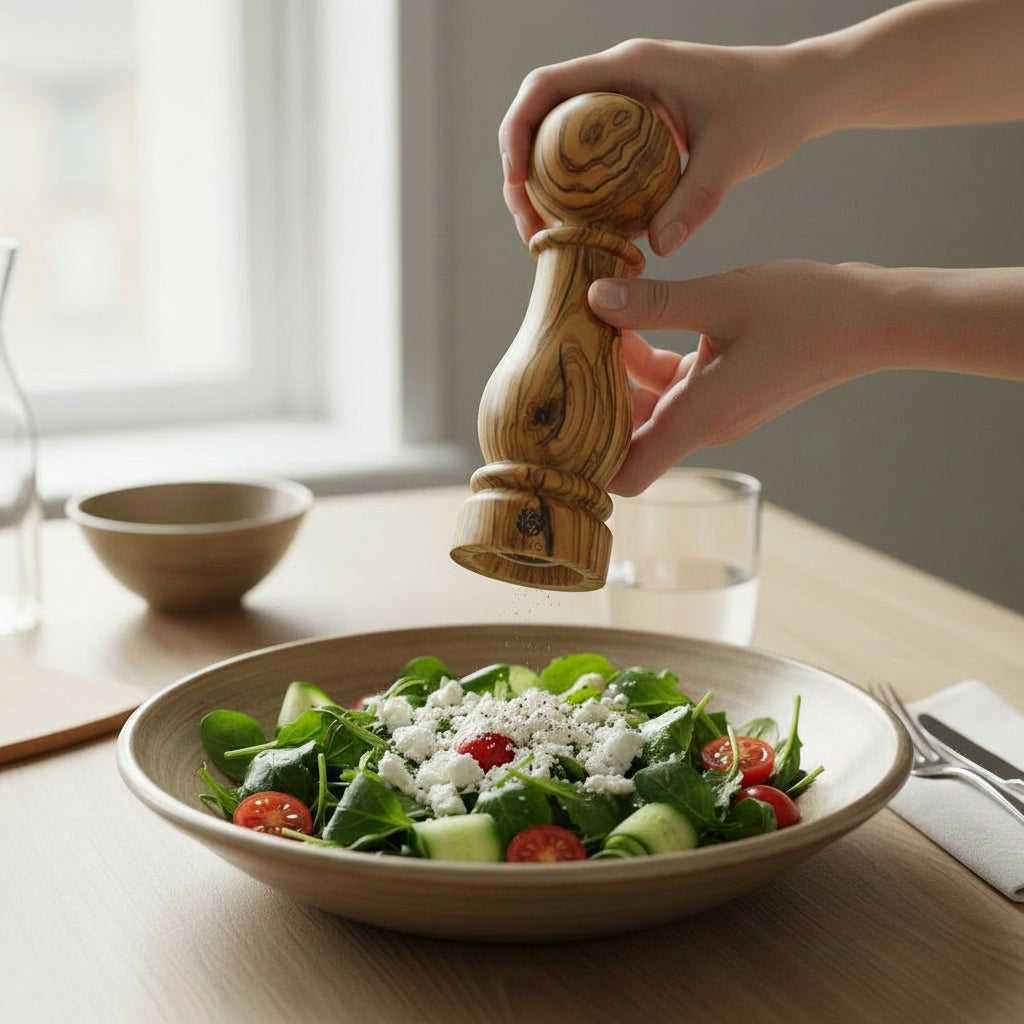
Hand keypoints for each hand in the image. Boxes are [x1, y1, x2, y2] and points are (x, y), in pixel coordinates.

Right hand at [499, 38, 823, 253]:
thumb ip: (695, 199)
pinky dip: (578, 193)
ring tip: (549, 239)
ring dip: (545, 189)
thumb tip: (656, 248)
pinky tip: (587, 232)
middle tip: (530, 231)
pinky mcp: (639, 127)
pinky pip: (591, 157)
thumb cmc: (772, 106)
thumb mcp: (733, 156)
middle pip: (541, 121)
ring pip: (562, 143)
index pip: (544, 89)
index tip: (515, 185)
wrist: (804, 91)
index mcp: (631, 68)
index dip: (515, 134)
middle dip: (522, 175)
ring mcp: (627, 103)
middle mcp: (620, 80)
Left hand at [588, 261, 886, 494]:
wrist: (872, 319)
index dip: (588, 465)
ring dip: (618, 373)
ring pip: (645, 407)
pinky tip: (632, 316)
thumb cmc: (807, 311)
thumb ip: (655, 303)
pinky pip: (669, 387)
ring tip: (594, 320)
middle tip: (565, 351)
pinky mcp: (722, 390)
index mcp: (699, 417)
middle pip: (625, 438)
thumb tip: (593, 297)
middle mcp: (702, 425)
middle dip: (592, 401)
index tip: (560, 424)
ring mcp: (713, 410)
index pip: (627, 477)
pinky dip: (646, 361)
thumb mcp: (722, 297)